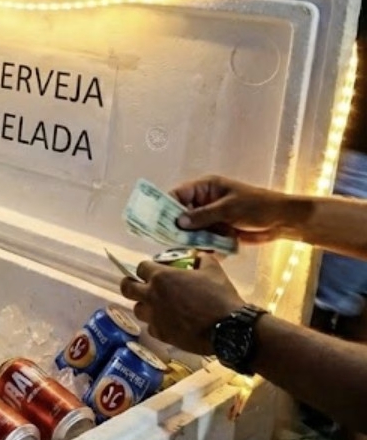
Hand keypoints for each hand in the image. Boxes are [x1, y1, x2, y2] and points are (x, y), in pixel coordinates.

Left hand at [120, 254, 243, 355]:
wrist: (228, 329)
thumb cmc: (220, 296)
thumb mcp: (213, 270)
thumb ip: (202, 259)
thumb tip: (199, 256)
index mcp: (161, 277)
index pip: (141, 267)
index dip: (146, 268)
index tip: (152, 270)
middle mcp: (152, 296)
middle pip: (127, 288)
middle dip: (130, 285)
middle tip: (137, 285)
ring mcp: (154, 317)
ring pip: (137, 309)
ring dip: (144, 306)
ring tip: (156, 306)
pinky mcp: (161, 334)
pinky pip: (150, 327)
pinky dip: (156, 324)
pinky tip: (167, 323)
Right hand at [171, 175, 307, 243]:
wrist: (284, 221)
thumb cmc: (257, 206)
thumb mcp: (229, 208)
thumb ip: (203, 216)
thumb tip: (178, 222)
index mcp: (206, 188)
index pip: (178, 195)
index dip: (167, 207)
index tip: (157, 221)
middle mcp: (205, 201)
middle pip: (183, 214)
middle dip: (180, 227)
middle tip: (172, 240)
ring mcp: (213, 217)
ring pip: (194, 229)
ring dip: (195, 239)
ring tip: (195, 248)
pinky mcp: (220, 230)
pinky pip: (206, 238)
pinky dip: (207, 245)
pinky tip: (211, 251)